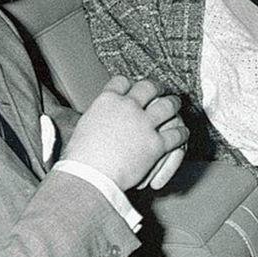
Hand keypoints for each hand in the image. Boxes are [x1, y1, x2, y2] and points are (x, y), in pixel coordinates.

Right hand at [63, 76, 188, 189]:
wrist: (90, 175)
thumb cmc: (79, 156)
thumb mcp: (80, 127)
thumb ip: (89, 117)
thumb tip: (75, 117)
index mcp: (106, 100)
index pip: (121, 81)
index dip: (129, 83)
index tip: (132, 86)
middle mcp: (127, 106)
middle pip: (148, 87)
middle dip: (155, 87)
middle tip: (159, 90)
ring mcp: (144, 124)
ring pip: (167, 106)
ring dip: (173, 105)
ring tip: (176, 105)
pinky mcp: (156, 143)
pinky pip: (175, 134)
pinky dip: (181, 134)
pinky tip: (182, 134)